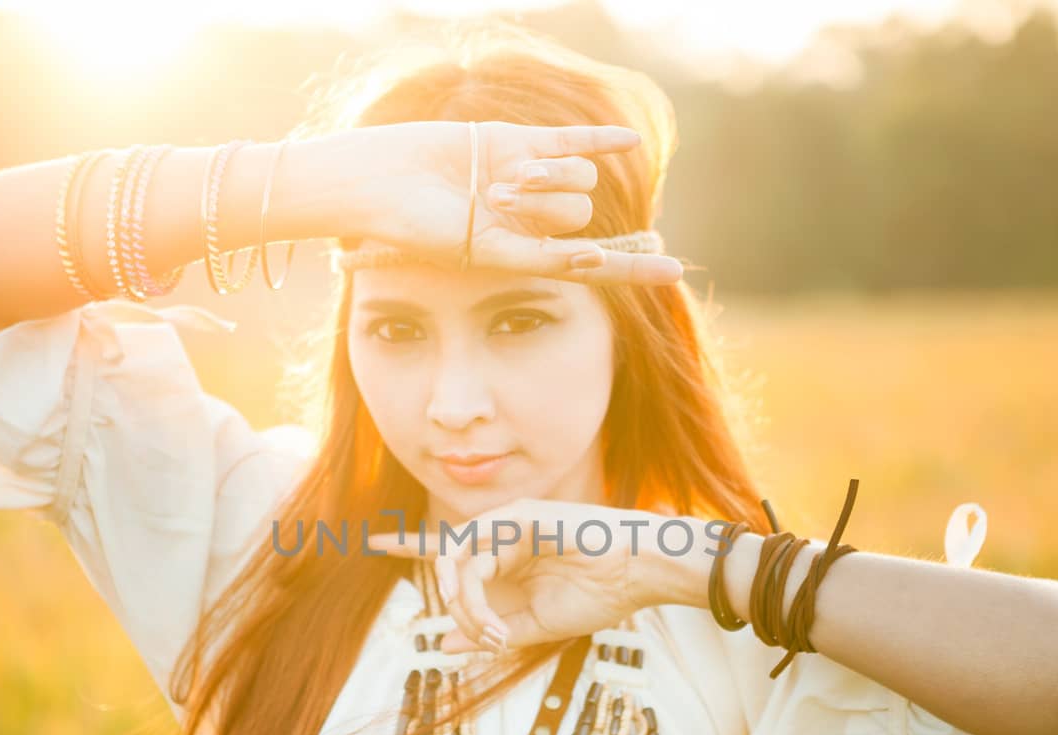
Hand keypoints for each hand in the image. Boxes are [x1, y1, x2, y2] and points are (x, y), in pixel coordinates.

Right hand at [344, 121, 683, 285]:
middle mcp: (528, 219)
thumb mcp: (483, 251)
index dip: (634, 266)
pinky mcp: (514, 142)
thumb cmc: (421, 228)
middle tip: (499, 205)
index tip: (677, 271)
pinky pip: (569, 141)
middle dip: (550, 210)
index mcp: (523, 255)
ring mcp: (524, 178)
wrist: (380, 183)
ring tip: (497, 180)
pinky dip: (600, 140)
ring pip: (576, 180)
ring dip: (543, 179)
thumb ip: (537, 253)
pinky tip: (629, 140)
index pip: (594, 264)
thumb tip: (593, 252)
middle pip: (579, 216)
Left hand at [365, 499, 692, 651]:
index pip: (450, 551)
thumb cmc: (597, 596)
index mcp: (507, 559)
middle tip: (488, 637)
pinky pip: (472, 553)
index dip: (411, 546)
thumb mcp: (534, 626)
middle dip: (455, 605)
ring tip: (492, 629)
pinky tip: (493, 613)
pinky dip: (472, 590)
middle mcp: (501, 538)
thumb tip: (443, 643)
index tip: (374, 541)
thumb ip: (489, 631)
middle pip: (448, 563)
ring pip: (455, 561)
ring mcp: (508, 523)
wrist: (638, 574)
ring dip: (464, 602)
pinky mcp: (516, 515)